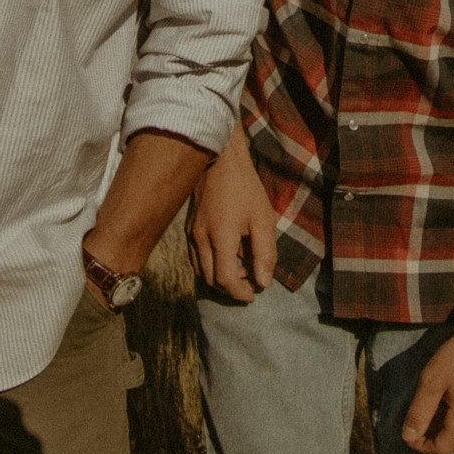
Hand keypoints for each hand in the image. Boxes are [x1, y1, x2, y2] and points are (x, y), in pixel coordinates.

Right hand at [188, 133, 276, 301]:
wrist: (221, 159)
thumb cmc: (244, 187)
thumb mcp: (263, 217)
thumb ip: (264, 252)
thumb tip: (264, 283)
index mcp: (220, 237)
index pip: (225, 280)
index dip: (240, 293)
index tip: (254, 294)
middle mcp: (200, 239)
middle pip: (211, 280)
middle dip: (230, 288)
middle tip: (250, 281)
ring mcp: (191, 233)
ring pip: (201, 271)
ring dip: (219, 277)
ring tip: (241, 266)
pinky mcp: (189, 227)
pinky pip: (197, 257)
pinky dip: (211, 264)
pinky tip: (228, 253)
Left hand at [400, 317, 453, 453]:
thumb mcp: (432, 381)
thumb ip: (419, 411)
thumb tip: (408, 436)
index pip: (443, 448)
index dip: (423, 446)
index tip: (410, 432)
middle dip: (436, 440)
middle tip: (420, 423)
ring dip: (449, 429)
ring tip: (434, 409)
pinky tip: (452, 398)